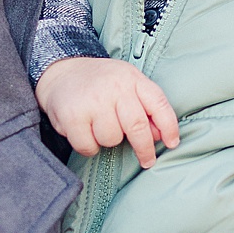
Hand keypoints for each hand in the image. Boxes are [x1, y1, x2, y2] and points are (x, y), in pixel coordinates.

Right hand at [35, 57, 178, 168]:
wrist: (61, 72)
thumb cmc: (100, 84)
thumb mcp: (127, 85)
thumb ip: (145, 107)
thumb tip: (158, 136)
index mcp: (132, 78)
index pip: (158, 104)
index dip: (169, 127)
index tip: (172, 144)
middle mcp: (114, 87)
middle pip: (137, 126)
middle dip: (144, 149)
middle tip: (147, 160)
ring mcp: (92, 101)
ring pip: (112, 138)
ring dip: (108, 141)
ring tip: (100, 127)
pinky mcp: (73, 116)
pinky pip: (89, 146)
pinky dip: (89, 146)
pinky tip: (85, 133)